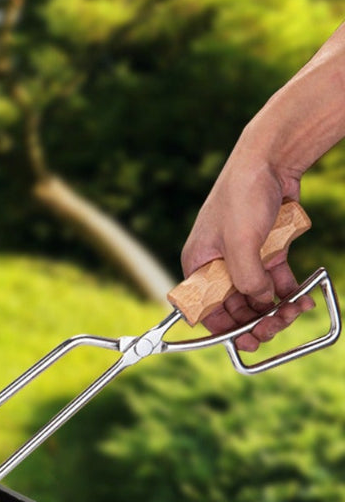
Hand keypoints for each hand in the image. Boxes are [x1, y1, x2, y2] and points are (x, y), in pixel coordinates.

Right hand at [181, 151, 314, 351]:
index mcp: (198, 267)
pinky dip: (289, 291)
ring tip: (296, 311)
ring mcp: (244, 258)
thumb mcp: (241, 245)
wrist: (270, 159)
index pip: (207, 310)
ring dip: (275, 308)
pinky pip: (277, 279)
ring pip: (258, 296)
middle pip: (235, 307)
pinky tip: (304, 297)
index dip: (226, 330)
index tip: (248, 342)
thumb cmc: (242, 197)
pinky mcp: (267, 249)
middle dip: (256, 321)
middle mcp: (218, 266)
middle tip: (276, 329)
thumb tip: (262, 304)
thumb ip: (248, 281)